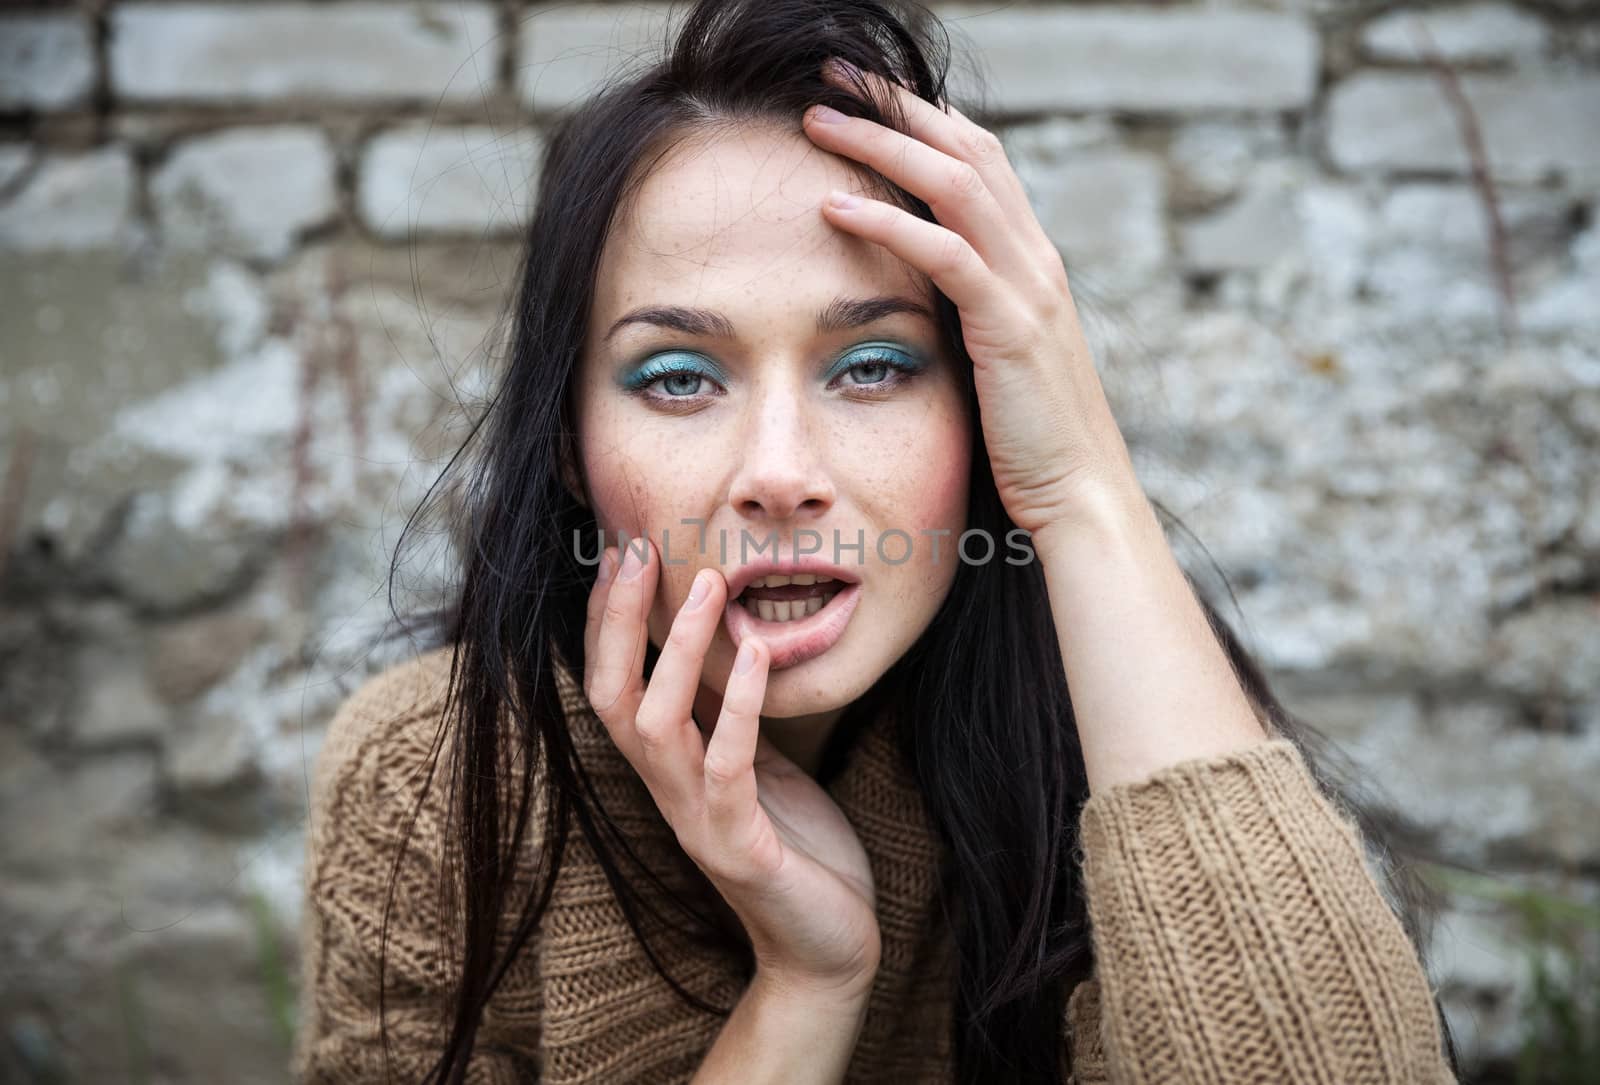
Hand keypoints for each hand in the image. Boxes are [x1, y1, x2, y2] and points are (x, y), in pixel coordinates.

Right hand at [584, 536, 881, 996]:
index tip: (617, 552)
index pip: (612, 684)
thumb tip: (721, 644)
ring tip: (706, 584)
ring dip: (678, 650)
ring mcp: (697, 820)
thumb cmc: (797, 849)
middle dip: (616, 621)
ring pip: (657, 725)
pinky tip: (760, 655)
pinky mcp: (740, 846)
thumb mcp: (758, 766)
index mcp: (667, 770)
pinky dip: (741, 706)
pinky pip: (727, 766)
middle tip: (637, 549)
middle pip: (611, 696)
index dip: (603, 621)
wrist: (827, 948)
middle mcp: (667, 792)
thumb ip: (728, 716)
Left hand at [801, 58, 1146, 538]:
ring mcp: (1029, 289)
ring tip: (817, 120)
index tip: (865, 92)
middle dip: (899, 104)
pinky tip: (833, 209)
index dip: (924, 117)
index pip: (980, 160)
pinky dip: (888, 224)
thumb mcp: (995, 358)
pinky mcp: (1010, 328)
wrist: (1081, 496)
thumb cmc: (1028, 441)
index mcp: (1033, 262)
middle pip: (967, 148)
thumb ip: (967, 313)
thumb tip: (913, 293)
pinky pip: (946, 255)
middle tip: (833, 74)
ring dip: (882, 143)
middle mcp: (1037, 259)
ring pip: (955, 184)